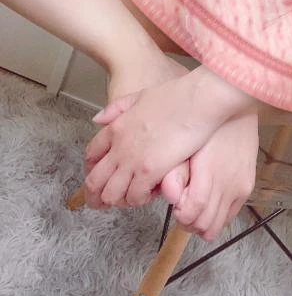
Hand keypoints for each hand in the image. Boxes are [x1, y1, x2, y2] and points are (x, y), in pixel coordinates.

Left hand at [83, 66, 257, 208]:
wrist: (196, 100)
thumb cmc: (176, 96)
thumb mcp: (140, 96)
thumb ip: (117, 108)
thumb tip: (98, 120)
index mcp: (116, 127)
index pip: (91, 155)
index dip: (92, 169)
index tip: (99, 175)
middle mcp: (119, 147)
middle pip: (94, 181)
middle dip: (97, 194)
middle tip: (106, 200)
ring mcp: (132, 160)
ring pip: (111, 194)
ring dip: (119, 199)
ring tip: (131, 197)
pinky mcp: (149, 171)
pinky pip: (134, 196)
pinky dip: (139, 199)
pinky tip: (150, 192)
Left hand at [165, 112, 258, 241]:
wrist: (238, 111)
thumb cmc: (207, 126)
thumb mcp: (186, 146)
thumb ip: (175, 173)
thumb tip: (171, 198)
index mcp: (209, 171)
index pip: (193, 211)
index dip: (181, 216)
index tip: (175, 208)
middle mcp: (227, 183)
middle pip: (205, 224)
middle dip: (188, 223)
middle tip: (180, 209)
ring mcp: (239, 187)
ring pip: (218, 226)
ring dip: (203, 224)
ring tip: (194, 208)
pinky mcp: (247, 187)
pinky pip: (230, 216)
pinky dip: (217, 217)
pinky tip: (209, 203)